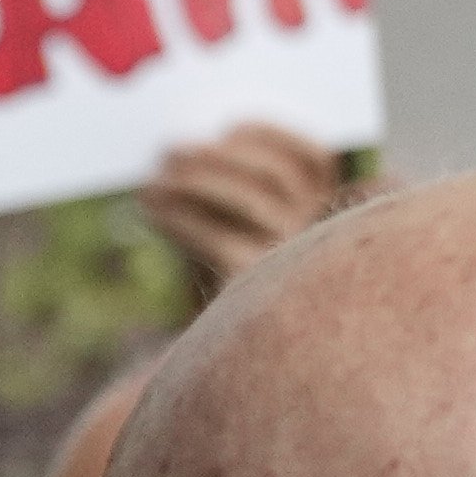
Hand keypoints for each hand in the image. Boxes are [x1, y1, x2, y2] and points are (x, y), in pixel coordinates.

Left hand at [138, 121, 343, 297]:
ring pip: (249, 199)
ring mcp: (294, 260)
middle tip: (171, 147)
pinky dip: (178, 217)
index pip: (316, 158)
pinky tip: (150, 206)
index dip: (271, 134)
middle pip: (277, 174)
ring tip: (156, 178)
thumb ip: (224, 189)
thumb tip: (179, 152)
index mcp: (325, 212)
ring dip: (194, 180)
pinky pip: (218, 240)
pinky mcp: (261, 287)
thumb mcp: (234, 228)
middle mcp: (320, 233)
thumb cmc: (228, 274)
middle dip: (220, 154)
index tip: (227, 126)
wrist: (230, 350)